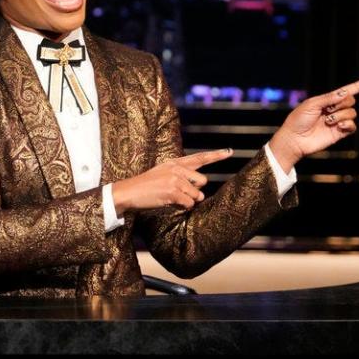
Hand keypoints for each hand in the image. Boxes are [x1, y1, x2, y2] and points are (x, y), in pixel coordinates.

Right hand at [111, 148, 232, 214]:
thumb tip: (199, 193)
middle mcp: (177, 168)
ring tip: (171, 198)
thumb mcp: (162, 173)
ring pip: (196, 195)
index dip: (216, 155)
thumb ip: (181, 177)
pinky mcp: (172, 191)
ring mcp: (175, 179)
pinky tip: (169, 203)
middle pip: (202, 181)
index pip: (199, 158)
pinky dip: (182, 207)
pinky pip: (189, 203)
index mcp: (175, 162)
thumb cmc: (146, 186)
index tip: (229, 151)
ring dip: (187, 201)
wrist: (129, 191)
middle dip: (195, 191)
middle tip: (179, 194)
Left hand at [268, 79, 358, 172]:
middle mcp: (333, 110)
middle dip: (342, 102)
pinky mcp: (339, 133)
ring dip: (341, 114)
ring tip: (328, 120)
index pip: (344, 92)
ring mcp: (337, 122)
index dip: (357, 87)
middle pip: (350, 101)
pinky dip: (348, 124)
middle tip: (329, 109)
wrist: (294, 139)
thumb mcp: (311, 104)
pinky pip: (352, 126)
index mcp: (326, 101)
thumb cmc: (298, 120)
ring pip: (352, 113)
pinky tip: (338, 125)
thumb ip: (328, 98)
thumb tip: (344, 93)